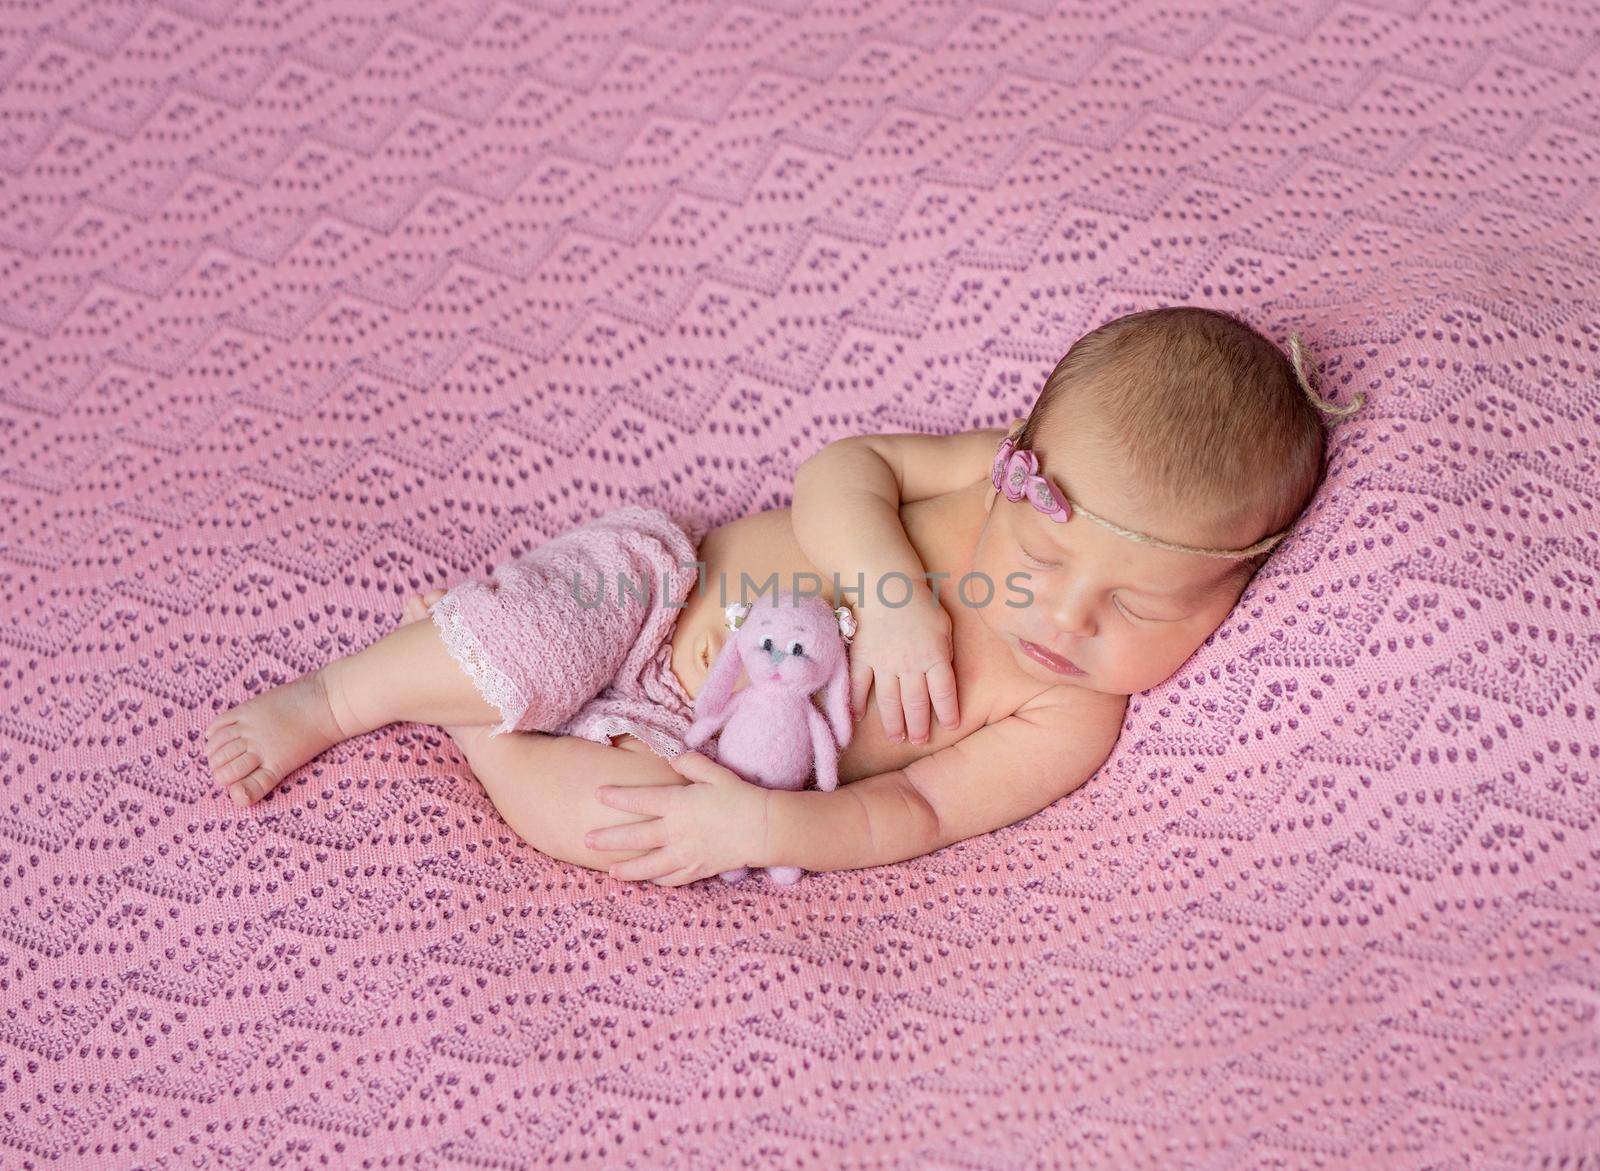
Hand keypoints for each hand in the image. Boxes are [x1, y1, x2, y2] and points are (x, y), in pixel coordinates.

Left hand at [584, 752, 769, 886]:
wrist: (763, 827)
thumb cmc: (739, 796)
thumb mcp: (715, 772)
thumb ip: (690, 763)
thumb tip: (672, 758)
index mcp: (678, 803)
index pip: (639, 799)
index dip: (617, 797)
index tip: (598, 795)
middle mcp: (676, 831)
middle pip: (635, 837)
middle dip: (608, 839)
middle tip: (586, 840)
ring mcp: (685, 853)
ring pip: (648, 865)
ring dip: (626, 869)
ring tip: (609, 871)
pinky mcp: (697, 869)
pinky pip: (671, 878)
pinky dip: (657, 880)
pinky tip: (647, 880)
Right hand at [850, 582, 958, 743]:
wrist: (888, 586)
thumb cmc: (921, 602)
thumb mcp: (945, 626)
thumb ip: (945, 652)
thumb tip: (944, 673)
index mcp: (935, 658)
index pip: (944, 693)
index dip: (948, 712)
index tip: (950, 726)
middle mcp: (911, 667)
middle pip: (916, 703)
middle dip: (919, 725)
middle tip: (919, 740)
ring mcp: (884, 665)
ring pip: (890, 701)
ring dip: (894, 723)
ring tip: (897, 738)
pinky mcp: (863, 658)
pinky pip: (859, 685)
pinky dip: (857, 702)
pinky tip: (859, 717)